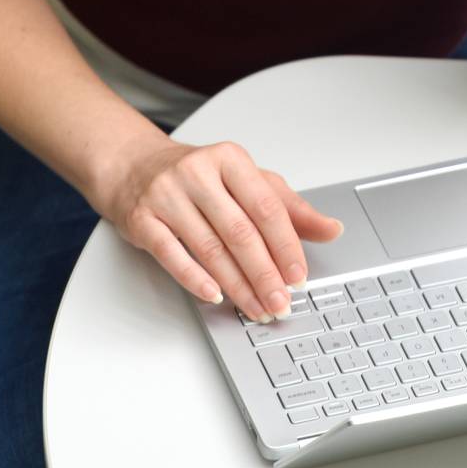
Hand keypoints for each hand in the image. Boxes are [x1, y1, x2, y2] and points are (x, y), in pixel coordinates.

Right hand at [93, 135, 344, 319]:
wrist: (134, 167)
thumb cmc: (199, 177)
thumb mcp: (248, 181)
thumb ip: (290, 207)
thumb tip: (331, 229)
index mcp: (230, 160)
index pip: (266, 207)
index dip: (286, 246)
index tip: (299, 276)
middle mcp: (197, 173)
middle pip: (240, 232)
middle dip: (265, 274)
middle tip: (281, 302)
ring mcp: (167, 196)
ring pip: (210, 249)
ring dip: (237, 286)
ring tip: (257, 307)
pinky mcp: (142, 219)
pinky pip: (172, 255)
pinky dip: (196, 280)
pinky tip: (216, 296)